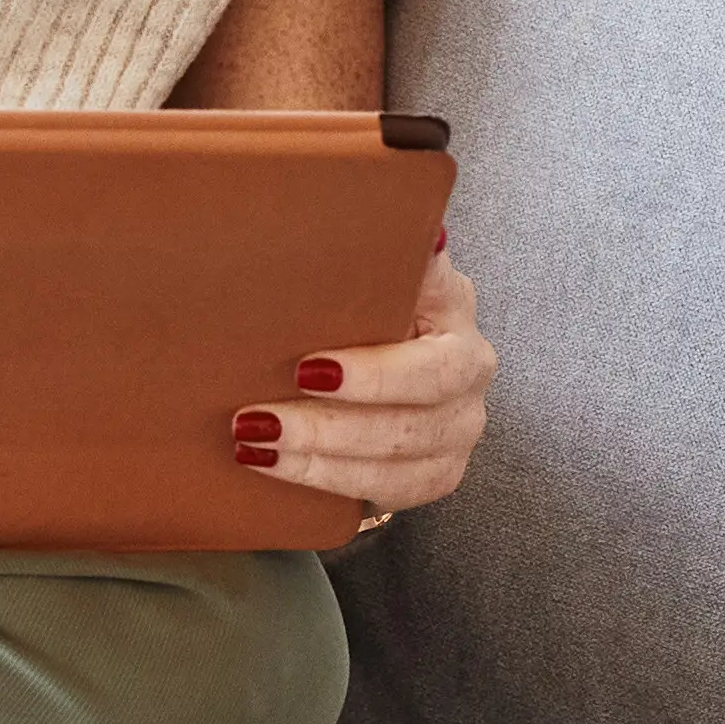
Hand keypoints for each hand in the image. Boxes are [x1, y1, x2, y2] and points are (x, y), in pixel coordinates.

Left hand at [237, 251, 491, 524]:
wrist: (392, 334)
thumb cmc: (381, 292)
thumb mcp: (390, 262)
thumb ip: (395, 248)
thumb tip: (419, 231)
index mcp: (457, 320)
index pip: (431, 366)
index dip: (375, 378)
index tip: (309, 370)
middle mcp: (470, 380)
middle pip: (408, 425)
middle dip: (327, 428)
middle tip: (258, 418)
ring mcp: (458, 432)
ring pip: (395, 466)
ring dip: (318, 461)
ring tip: (255, 444)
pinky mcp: (436, 472)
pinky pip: (389, 492)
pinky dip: (328, 482)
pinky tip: (277, 467)